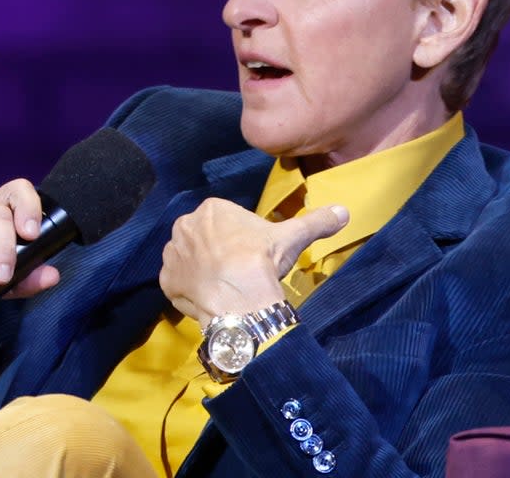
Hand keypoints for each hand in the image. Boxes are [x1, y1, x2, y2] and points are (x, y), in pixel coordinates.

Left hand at [159, 198, 347, 325]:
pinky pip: (177, 282)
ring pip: (188, 259)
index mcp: (212, 209)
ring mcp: (172, 254)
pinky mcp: (165, 281)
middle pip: (203, 239)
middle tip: (237, 272)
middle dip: (216, 252)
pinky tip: (209, 297)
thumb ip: (316, 221)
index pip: (225, 221)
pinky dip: (189, 290)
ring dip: (201, 270)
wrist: (239, 300)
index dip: (240, 240)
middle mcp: (185, 225)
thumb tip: (344, 211)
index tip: (252, 255)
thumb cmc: (261, 261)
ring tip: (224, 286)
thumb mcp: (292, 237)